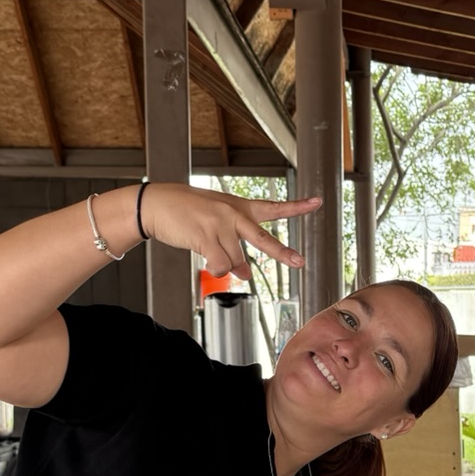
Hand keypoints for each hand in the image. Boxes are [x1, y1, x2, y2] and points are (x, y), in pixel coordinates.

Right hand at [140, 182, 318, 279]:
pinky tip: (204, 258)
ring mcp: (220, 224)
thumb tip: (243, 273)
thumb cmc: (186, 212)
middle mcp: (233, 214)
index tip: (317, 202)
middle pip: (263, 239)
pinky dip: (215, 269)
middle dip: (283, 253)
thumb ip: (234, 244)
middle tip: (299, 262)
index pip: (273, 207)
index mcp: (239, 207)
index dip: (297, 206)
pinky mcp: (206, 236)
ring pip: (235, 261)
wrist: (158, 204)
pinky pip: (219, 266)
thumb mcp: (216, 220)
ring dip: (226, 266)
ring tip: (211, 252)